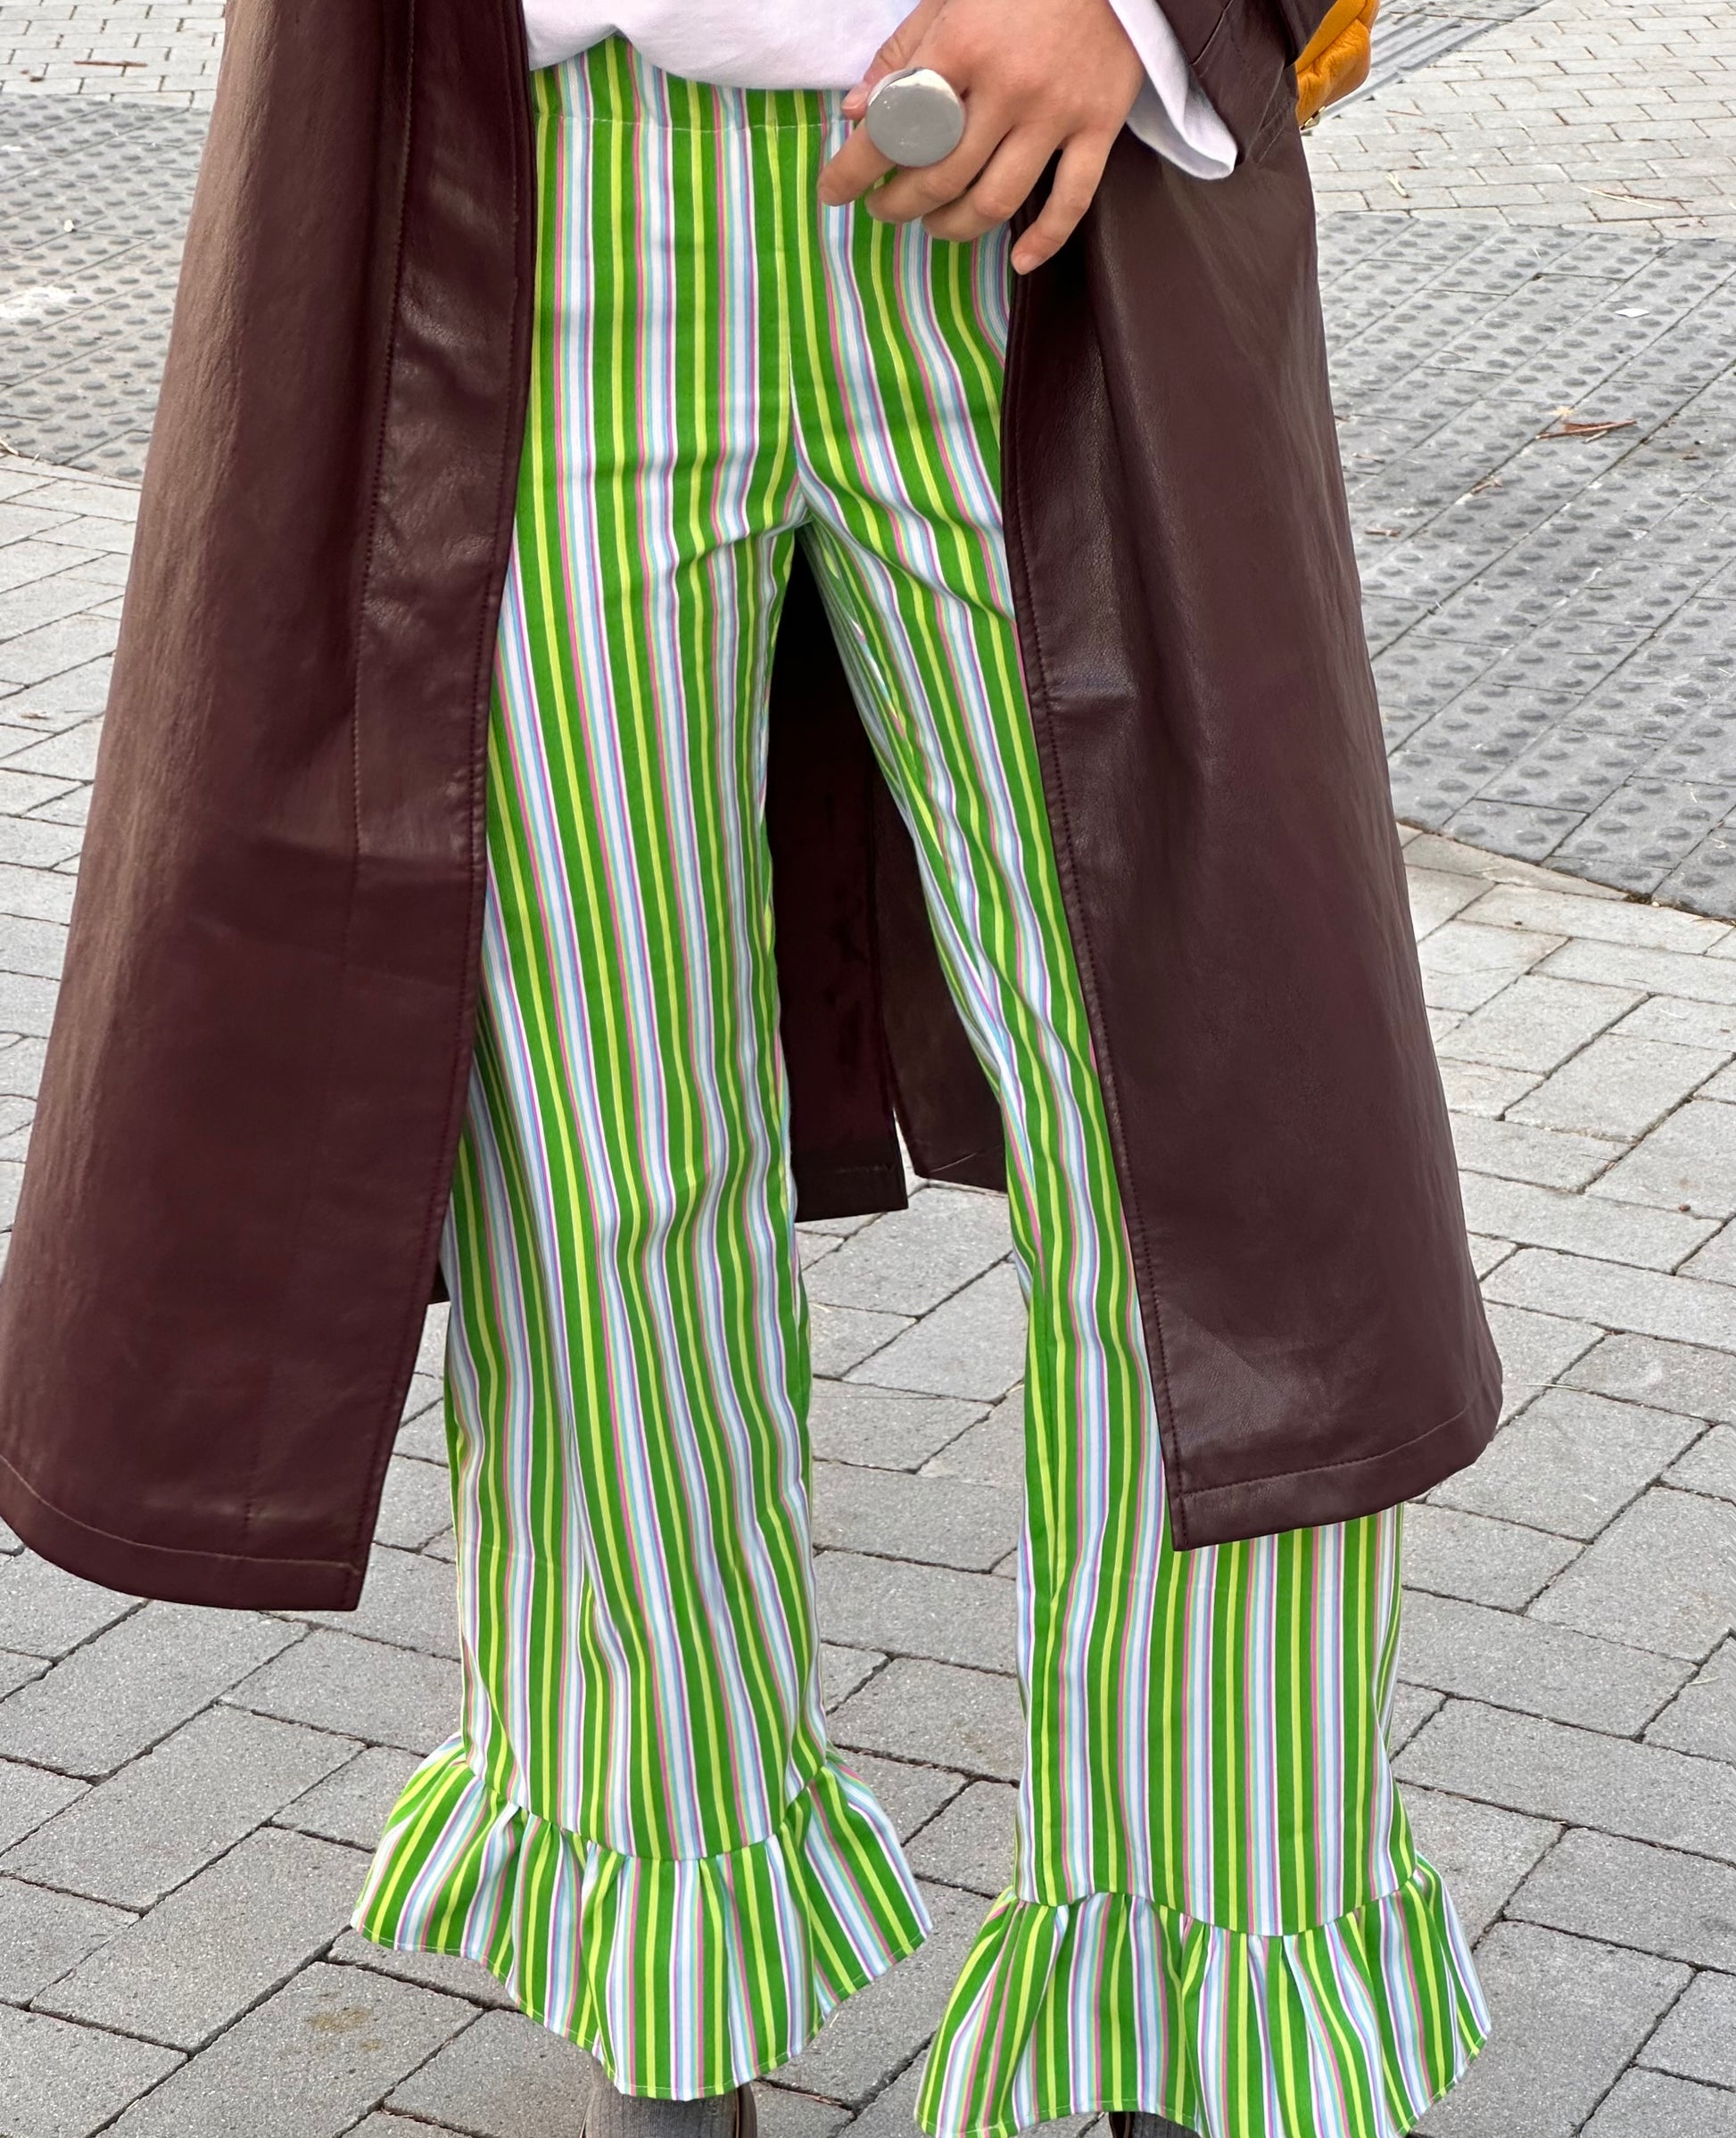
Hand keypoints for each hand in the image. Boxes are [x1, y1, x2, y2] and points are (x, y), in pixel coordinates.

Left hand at [816, 0, 1144, 274]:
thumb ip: (901, 54)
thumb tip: (855, 112)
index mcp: (962, 46)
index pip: (893, 126)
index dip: (853, 168)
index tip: (833, 192)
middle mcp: (1008, 87)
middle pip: (940, 177)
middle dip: (899, 204)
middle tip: (885, 206)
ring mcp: (1056, 113)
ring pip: (995, 200)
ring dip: (954, 226)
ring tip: (935, 223)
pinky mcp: (1099, 126)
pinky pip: (1070, 201)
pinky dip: (1044, 240)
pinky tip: (1019, 260)